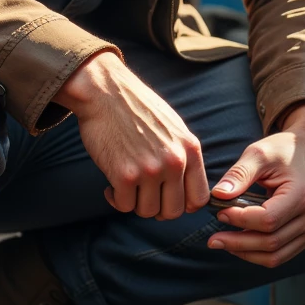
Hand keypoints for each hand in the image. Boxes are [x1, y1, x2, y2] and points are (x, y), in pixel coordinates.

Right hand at [56, 52, 208, 219]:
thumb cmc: (138, 108)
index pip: (199, 198)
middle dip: (157, 209)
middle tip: (144, 196)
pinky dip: (116, 199)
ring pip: (148, 212)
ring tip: (127, 187)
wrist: (106, 92)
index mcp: (190, 149)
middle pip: (174, 211)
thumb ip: (184, 155)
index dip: (184, 205)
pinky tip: (111, 186)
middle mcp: (174, 162)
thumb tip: (187, 187)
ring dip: (135, 204)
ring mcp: (150, 170)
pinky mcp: (124, 175)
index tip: (168, 199)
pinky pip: (124, 206)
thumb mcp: (174, 127)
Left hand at [207, 102, 304, 267]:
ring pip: (277, 256)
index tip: (221, 212)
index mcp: (304, 194)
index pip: (268, 220)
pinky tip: (242, 243)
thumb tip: (218, 195)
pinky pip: (283, 254)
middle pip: (271, 243)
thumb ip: (239, 174)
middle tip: (214, 239)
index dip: (240, 220)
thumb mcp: (260, 153)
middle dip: (238, 243)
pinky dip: (260, 253)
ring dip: (247, 253)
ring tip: (225, 243)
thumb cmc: (286, 149)